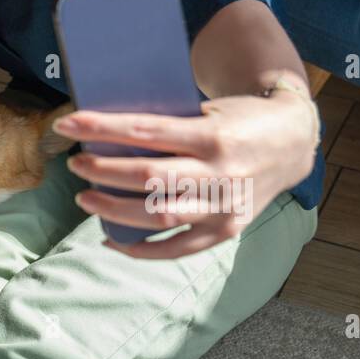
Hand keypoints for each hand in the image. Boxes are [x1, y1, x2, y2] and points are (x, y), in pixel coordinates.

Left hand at [55, 90, 318, 258]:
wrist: (292, 142)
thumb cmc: (239, 117)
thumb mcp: (208, 108)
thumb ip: (167, 122)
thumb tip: (104, 131)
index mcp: (213, 135)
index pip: (145, 132)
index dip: (101, 129)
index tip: (67, 126)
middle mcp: (221, 174)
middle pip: (147, 178)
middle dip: (102, 172)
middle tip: (76, 164)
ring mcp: (225, 208)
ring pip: (158, 216)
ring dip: (113, 210)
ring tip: (85, 199)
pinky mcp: (228, 231)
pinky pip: (179, 248)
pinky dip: (142, 250)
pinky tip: (113, 241)